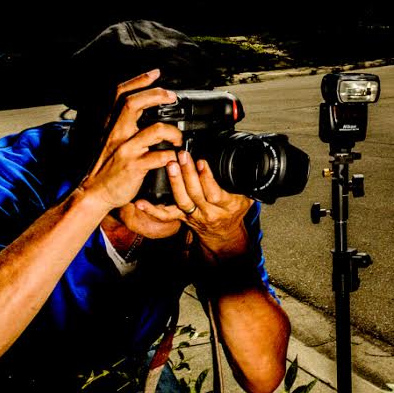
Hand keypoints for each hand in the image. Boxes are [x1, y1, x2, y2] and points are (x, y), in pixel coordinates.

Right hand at [80, 69, 181, 211]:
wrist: (94, 193)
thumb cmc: (107, 168)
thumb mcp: (111, 141)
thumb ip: (124, 127)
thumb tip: (143, 113)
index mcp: (112, 126)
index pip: (121, 94)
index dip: (137, 80)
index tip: (154, 74)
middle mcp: (116, 134)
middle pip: (133, 103)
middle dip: (156, 95)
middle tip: (171, 97)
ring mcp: (125, 150)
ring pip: (154, 130)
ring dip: (172, 132)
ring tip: (177, 139)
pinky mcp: (134, 167)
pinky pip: (160, 157)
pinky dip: (172, 156)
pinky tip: (174, 158)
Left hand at [134, 150, 253, 259]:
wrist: (224, 237)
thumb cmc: (234, 214)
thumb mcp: (247, 199)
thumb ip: (247, 184)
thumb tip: (253, 166)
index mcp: (226, 207)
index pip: (216, 193)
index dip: (208, 179)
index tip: (203, 162)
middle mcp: (208, 212)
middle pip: (196, 194)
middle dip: (189, 173)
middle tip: (183, 156)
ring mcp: (193, 215)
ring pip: (182, 201)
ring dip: (175, 182)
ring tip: (170, 165)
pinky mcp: (181, 217)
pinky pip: (166, 215)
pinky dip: (152, 209)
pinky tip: (141, 202)